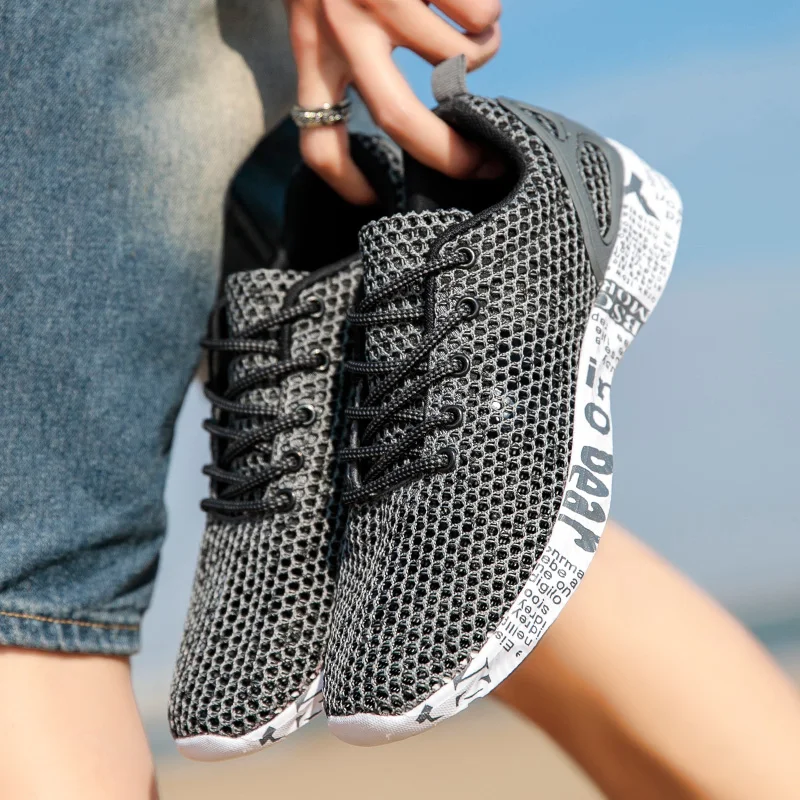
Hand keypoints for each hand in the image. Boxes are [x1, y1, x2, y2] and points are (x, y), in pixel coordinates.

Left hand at [285, 0, 501, 203]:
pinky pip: (484, 14)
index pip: (315, 136)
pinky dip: (488, 9)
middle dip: (448, 154)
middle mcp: (343, 25)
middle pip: (399, 118)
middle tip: (479, 167)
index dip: (343, 181)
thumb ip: (345, 58)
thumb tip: (414, 118)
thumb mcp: (320, 6)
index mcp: (313, 44)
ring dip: (484, 48)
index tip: (370, 204)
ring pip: (464, 56)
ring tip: (468, 20)